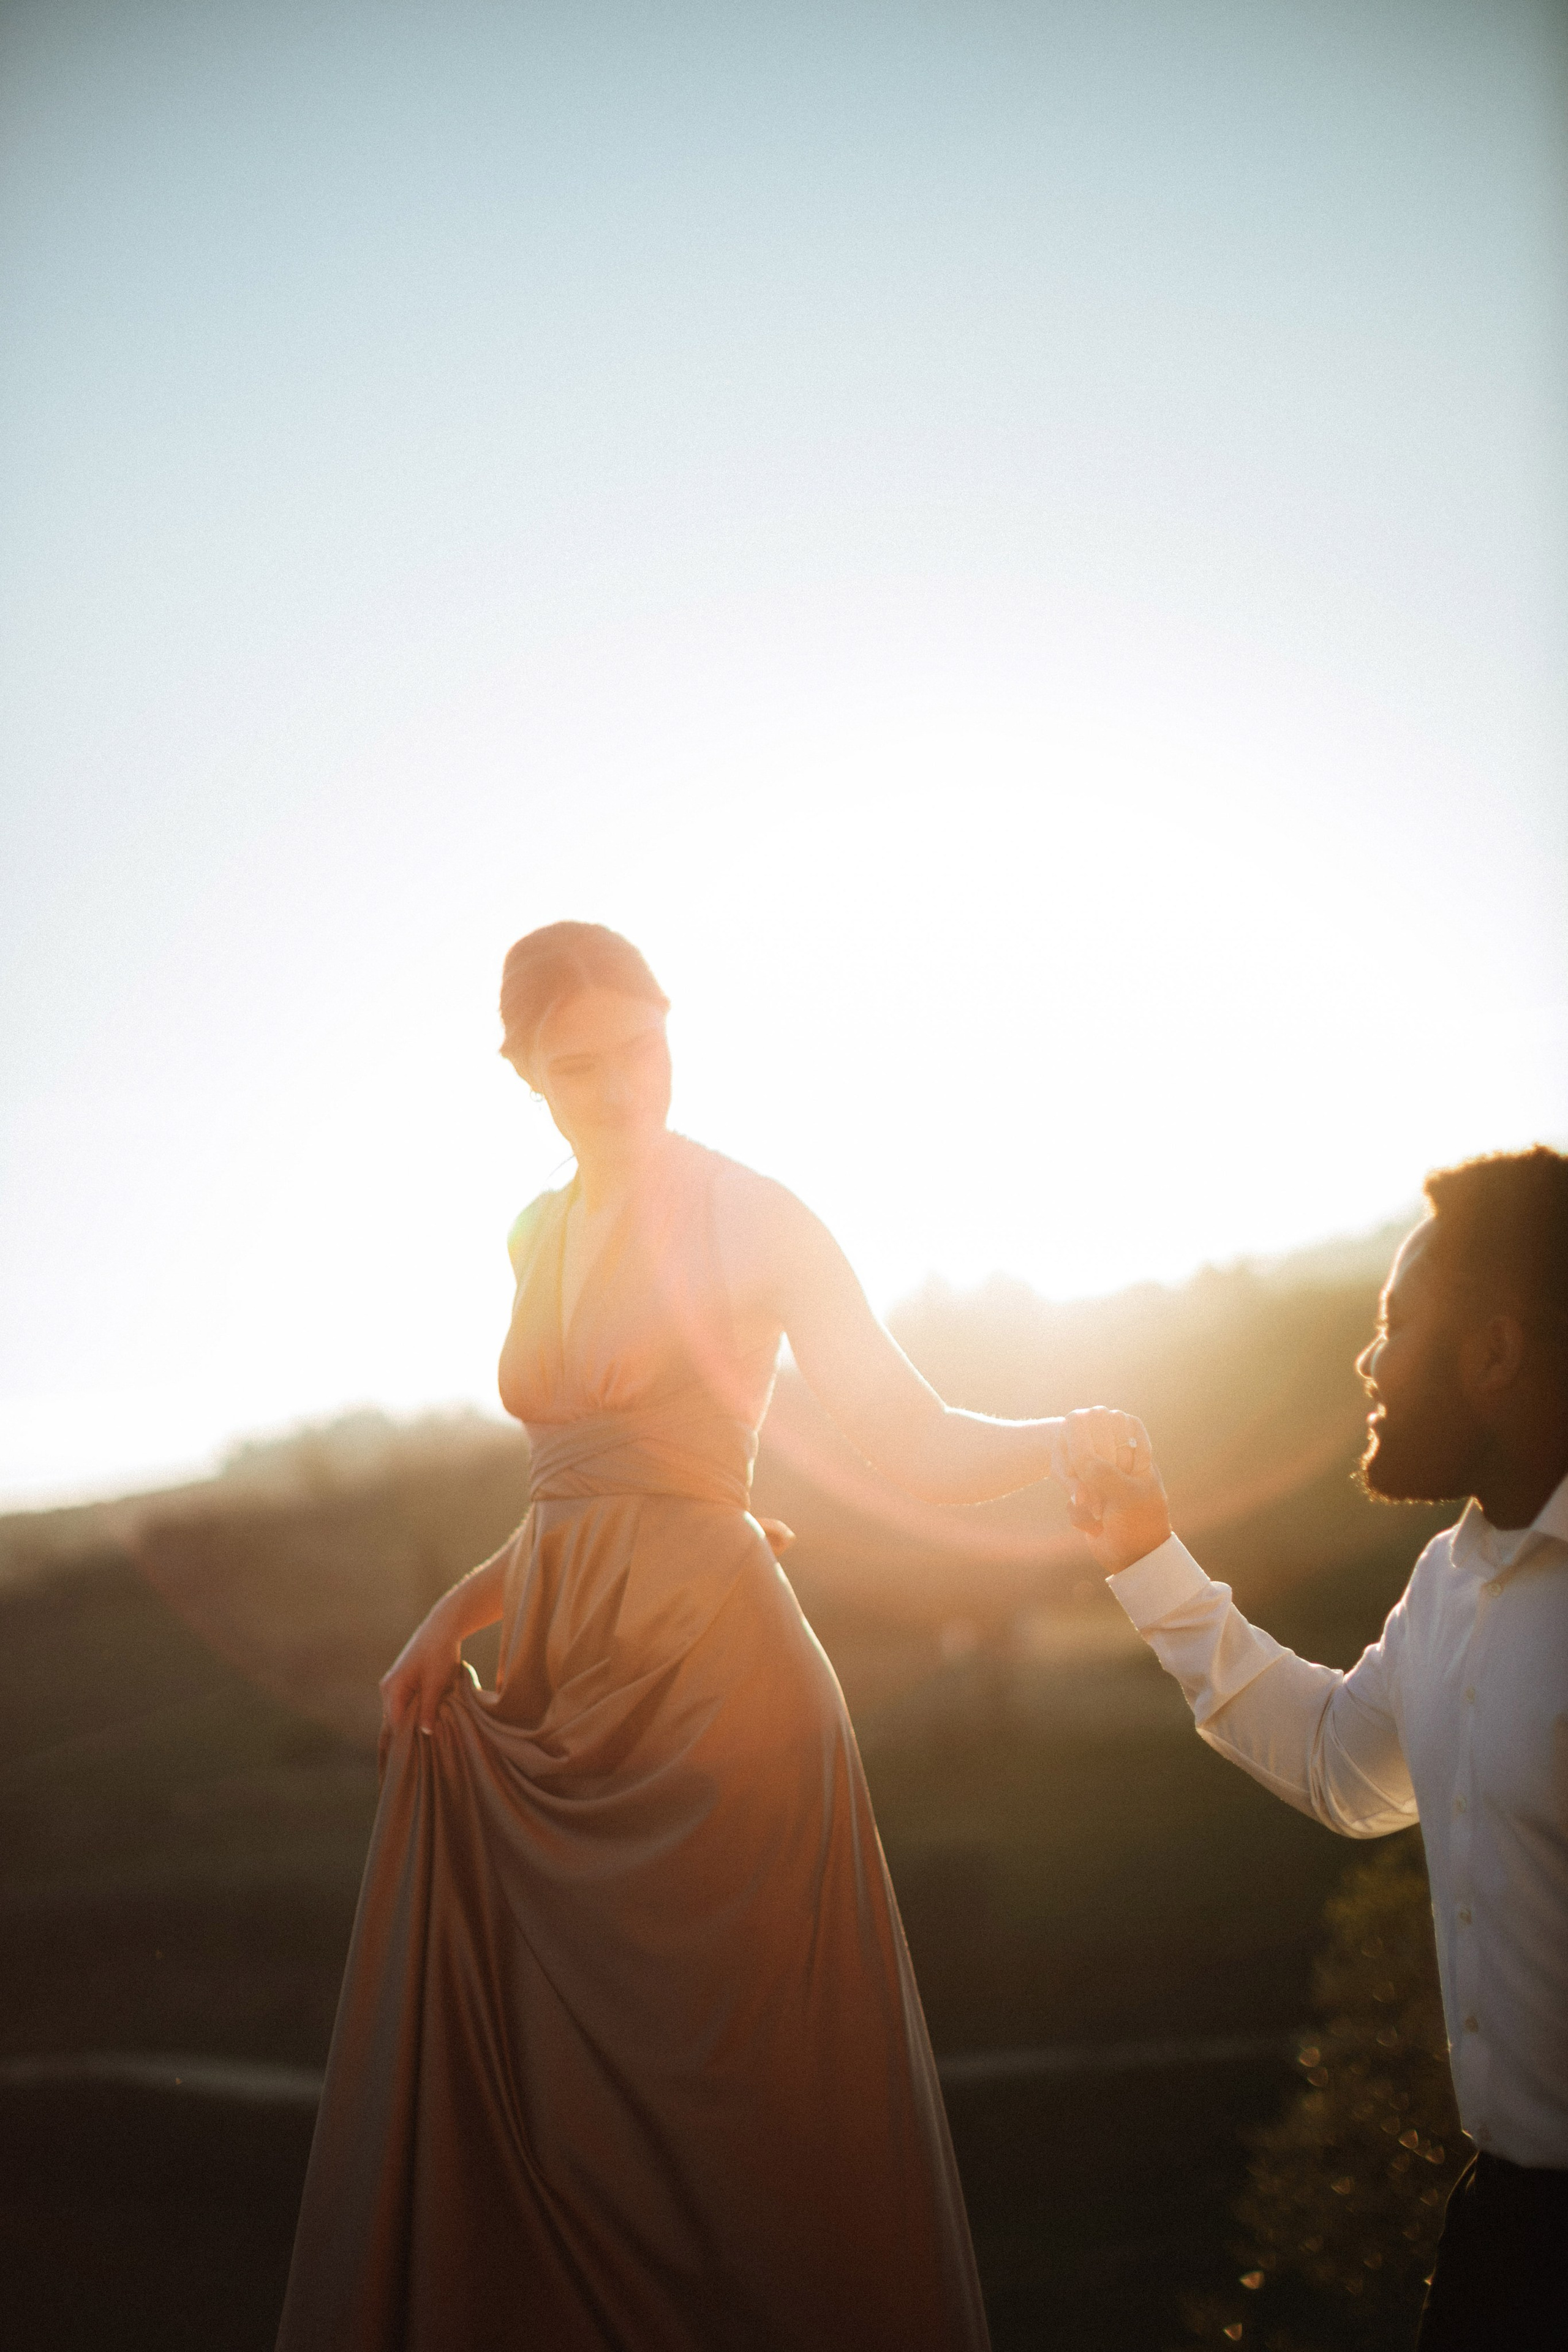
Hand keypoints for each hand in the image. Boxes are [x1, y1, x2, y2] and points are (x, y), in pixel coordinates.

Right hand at [379, 1601, 463, 1746]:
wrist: (442, 1627)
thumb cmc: (439, 1654)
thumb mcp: (436, 1684)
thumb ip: (428, 1709)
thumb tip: (424, 1734)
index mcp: (392, 1690)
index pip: (393, 1726)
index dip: (402, 1744)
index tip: (409, 1761)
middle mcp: (387, 1688)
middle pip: (393, 1721)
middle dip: (402, 1738)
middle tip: (413, 1757)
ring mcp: (393, 1684)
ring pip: (398, 1713)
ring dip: (408, 1726)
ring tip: (418, 1746)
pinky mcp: (403, 1680)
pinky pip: (403, 1704)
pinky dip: (411, 1715)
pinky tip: (420, 1725)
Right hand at [1053, 1406, 1172, 1574]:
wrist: (1133, 1561)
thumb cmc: (1139, 1523)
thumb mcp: (1124, 1494)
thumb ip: (1100, 1469)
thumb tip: (1076, 1456)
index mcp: (1138, 1456)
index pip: (1117, 1425)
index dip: (1105, 1440)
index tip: (1109, 1464)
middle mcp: (1119, 1466)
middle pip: (1089, 1450)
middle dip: (1089, 1477)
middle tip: (1102, 1497)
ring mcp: (1101, 1484)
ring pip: (1076, 1475)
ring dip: (1083, 1498)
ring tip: (1099, 1514)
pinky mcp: (1087, 1503)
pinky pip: (1071, 1499)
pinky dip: (1079, 1514)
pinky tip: (1094, 1526)